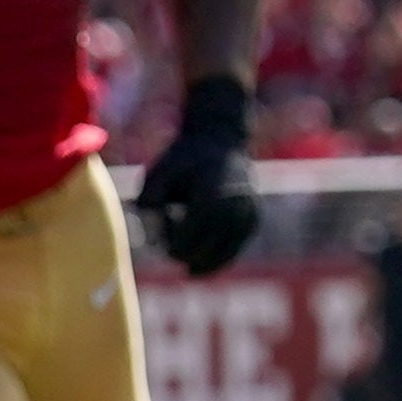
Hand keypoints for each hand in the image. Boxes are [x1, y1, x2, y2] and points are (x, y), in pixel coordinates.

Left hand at [130, 74, 257, 272]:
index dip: (165, 238)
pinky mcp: (252, 223)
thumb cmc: (184, 158)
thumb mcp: (158, 172)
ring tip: (184, 231)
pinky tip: (197, 244)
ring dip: (195, 256)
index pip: (182, 244)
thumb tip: (150, 240)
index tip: (162, 215)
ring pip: (217, 261)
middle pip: (197, 256)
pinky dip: (212, 255)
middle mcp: (234, 212)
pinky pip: (230, 254)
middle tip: (172, 223)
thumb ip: (149, 202)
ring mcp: (247, 219)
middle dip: (178, 249)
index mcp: (211, 199)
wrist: (221, 139)